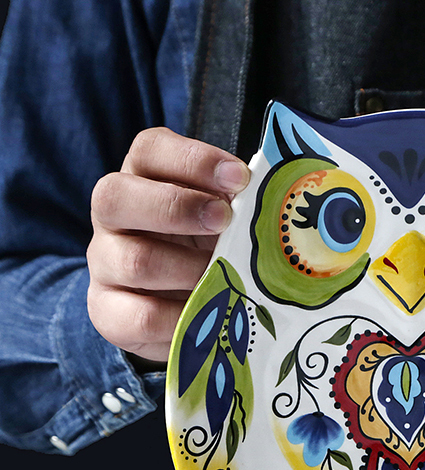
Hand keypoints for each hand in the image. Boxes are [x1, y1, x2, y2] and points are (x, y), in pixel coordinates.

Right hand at [86, 127, 250, 364]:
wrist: (184, 313)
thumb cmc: (210, 254)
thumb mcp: (225, 225)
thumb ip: (239, 209)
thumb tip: (275, 207)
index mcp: (142, 180)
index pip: (149, 151)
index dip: (193, 160)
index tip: (241, 178)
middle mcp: (113, 217)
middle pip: (115, 196)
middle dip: (177, 207)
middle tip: (225, 221)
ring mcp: (104, 265)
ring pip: (133, 261)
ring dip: (188, 269)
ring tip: (226, 277)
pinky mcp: (109, 312)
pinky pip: (140, 316)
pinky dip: (182, 318)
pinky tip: (211, 314)